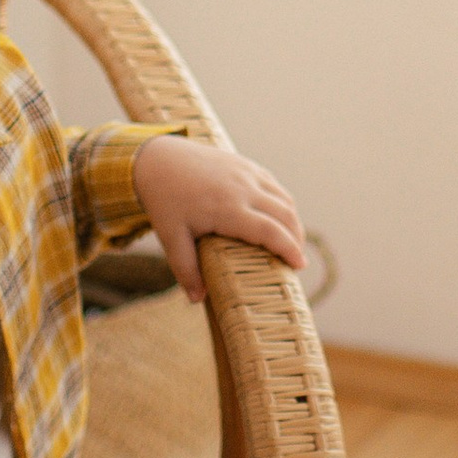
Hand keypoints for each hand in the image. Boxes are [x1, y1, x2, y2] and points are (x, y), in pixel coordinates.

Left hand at [132, 135, 304, 303]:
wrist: (157, 158)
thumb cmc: (164, 200)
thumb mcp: (170, 237)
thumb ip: (185, 268)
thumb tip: (198, 299)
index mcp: (227, 208)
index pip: (269, 230)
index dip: (289, 248)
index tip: (299, 266)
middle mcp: (243, 188)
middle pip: (285, 215)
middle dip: (297, 240)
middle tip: (296, 262)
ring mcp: (247, 173)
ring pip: (284, 199)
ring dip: (293, 222)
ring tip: (292, 243)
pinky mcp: (246, 165)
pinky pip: (274, 186)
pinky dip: (284, 204)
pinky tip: (280, 219)